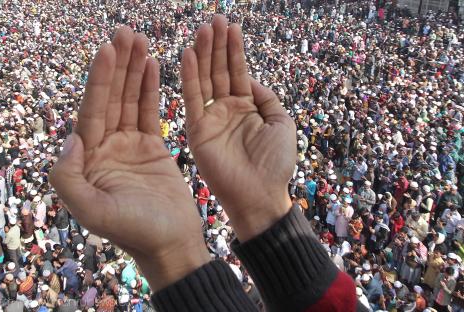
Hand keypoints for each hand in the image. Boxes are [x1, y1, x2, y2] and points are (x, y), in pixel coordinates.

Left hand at [50, 27, 208, 290]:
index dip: (100, 80)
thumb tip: (69, 140)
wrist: (171, 244)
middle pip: (110, 99)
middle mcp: (105, 148)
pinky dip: (149, 89)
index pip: (92, 112)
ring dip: (133, 71)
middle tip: (125, 31)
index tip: (108, 50)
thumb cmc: (135, 232)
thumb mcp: (93, 212)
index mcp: (89, 160)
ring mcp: (128, 146)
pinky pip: (148, 112)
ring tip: (139, 40)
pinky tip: (151, 66)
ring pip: (129, 100)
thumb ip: (69, 178)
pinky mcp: (151, 147)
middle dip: (117, 65)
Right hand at [182, 15, 295, 240]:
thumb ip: (267, 98)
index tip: (231, 26)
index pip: (238, 72)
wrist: (261, 195)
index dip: (235, 50)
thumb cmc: (275, 163)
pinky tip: (189, 55)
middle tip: (214, 20)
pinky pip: (193, 100)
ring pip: (206, 80)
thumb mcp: (281, 122)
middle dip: (218, 45)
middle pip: (220, 71)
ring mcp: (211, 119)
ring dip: (204, 55)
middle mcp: (227, 110)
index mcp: (247, 107)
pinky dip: (190, 77)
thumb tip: (253, 80)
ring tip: (204, 30)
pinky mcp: (197, 131)